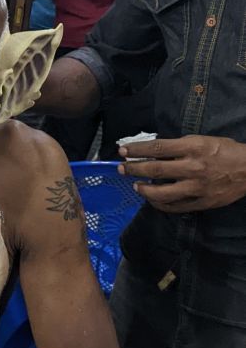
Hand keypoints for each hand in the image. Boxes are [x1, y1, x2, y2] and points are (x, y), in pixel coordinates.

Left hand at [120, 135, 245, 211]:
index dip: (137, 149)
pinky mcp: (201, 202)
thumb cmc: (226, 151)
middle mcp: (193, 167)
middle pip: (155, 169)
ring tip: (135, 186)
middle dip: (133, 169)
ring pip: (162, 192)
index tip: (123, 150)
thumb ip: (180, 146)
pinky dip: (160, 204)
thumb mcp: (203, 141)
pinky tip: (152, 200)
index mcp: (193, 147)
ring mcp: (196, 187)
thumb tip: (154, 151)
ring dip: (144, 190)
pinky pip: (175, 207)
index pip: (157, 148)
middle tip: (121, 168)